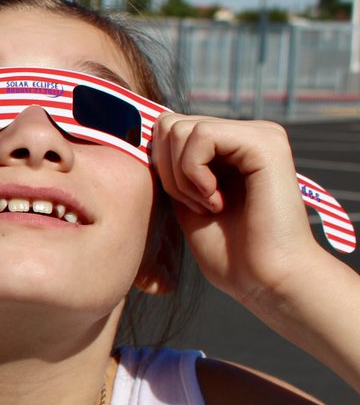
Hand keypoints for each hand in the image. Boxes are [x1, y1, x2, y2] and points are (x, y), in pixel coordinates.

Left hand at [150, 113, 320, 303]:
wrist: (267, 281)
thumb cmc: (229, 254)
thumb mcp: (186, 202)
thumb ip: (171, 168)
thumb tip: (136, 136)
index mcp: (229, 146)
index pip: (167, 129)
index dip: (160, 168)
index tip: (185, 204)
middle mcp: (245, 133)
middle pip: (168, 124)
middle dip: (167, 171)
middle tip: (196, 206)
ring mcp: (258, 134)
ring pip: (179, 128)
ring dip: (181, 177)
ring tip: (208, 206)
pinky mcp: (265, 142)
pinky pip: (201, 135)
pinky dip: (194, 173)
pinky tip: (217, 201)